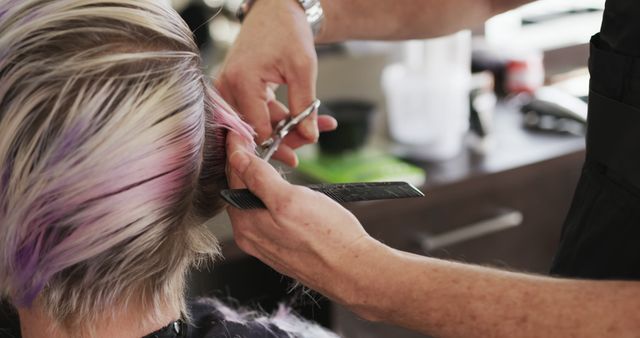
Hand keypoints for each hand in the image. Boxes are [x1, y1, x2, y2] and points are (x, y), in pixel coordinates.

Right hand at [216, 0, 335, 166]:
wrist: (276, 9)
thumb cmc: (287, 30)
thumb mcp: (303, 69)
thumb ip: (305, 106)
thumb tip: (310, 136)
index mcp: (241, 81)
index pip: (256, 129)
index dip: (278, 145)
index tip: (296, 158)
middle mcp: (228, 86)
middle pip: (256, 128)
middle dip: (286, 136)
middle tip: (311, 138)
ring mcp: (229, 87)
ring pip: (258, 121)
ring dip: (286, 126)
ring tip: (319, 124)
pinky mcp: (236, 87)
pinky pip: (257, 110)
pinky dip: (280, 115)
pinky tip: (304, 117)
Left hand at [225, 131, 379, 300]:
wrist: (354, 270)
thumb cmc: (328, 238)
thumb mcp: (289, 200)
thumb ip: (259, 178)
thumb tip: (237, 158)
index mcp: (245, 223)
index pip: (233, 177)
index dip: (238, 150)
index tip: (241, 130)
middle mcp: (250, 234)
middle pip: (242, 188)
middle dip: (251, 162)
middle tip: (262, 138)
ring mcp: (266, 241)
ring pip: (258, 199)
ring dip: (265, 177)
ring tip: (277, 157)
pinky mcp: (282, 244)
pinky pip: (270, 213)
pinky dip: (275, 194)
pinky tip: (287, 187)